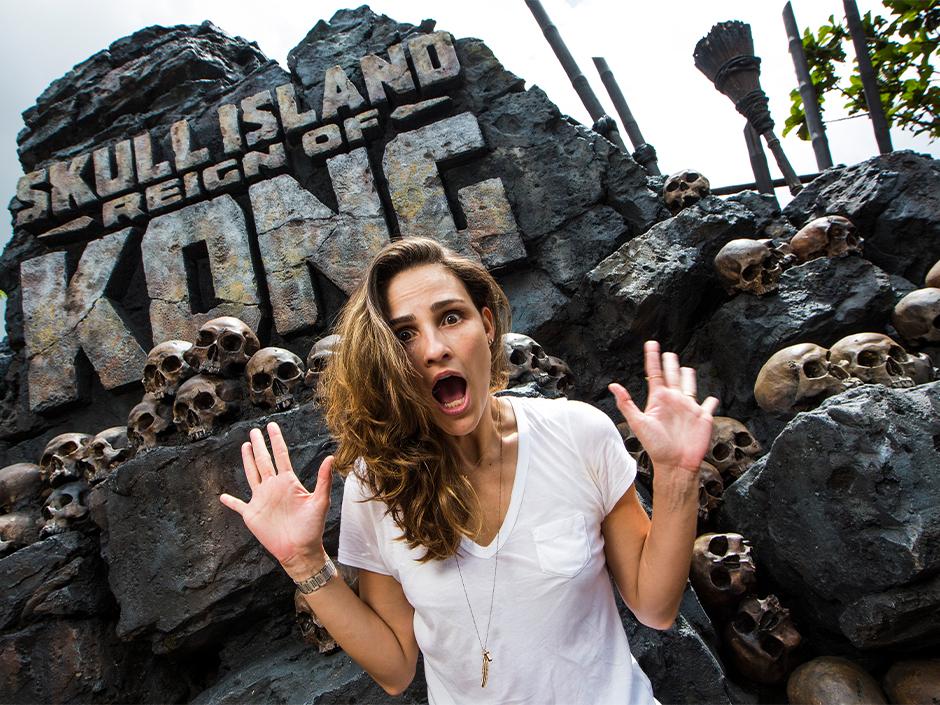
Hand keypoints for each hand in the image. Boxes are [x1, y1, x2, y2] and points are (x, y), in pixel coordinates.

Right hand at [219, 422, 333, 574]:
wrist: (300, 550)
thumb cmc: (312, 527)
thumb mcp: (320, 501)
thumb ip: (324, 479)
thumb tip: (331, 457)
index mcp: (288, 482)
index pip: (280, 455)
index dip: (276, 440)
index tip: (272, 426)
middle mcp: (273, 487)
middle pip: (263, 461)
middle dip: (259, 445)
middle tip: (254, 430)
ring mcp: (261, 499)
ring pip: (252, 474)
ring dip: (247, 461)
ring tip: (245, 447)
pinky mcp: (252, 514)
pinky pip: (238, 505)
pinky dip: (231, 501)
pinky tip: (223, 496)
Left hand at [608, 341, 718, 473]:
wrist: (675, 464)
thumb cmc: (656, 446)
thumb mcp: (639, 423)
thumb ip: (627, 404)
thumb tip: (613, 385)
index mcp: (659, 399)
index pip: (655, 373)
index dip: (653, 358)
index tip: (651, 344)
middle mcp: (674, 400)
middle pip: (673, 376)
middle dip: (670, 364)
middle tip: (668, 352)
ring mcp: (689, 408)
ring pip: (690, 386)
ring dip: (689, 377)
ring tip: (687, 368)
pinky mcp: (703, 417)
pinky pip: (708, 405)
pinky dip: (711, 401)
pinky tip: (711, 398)